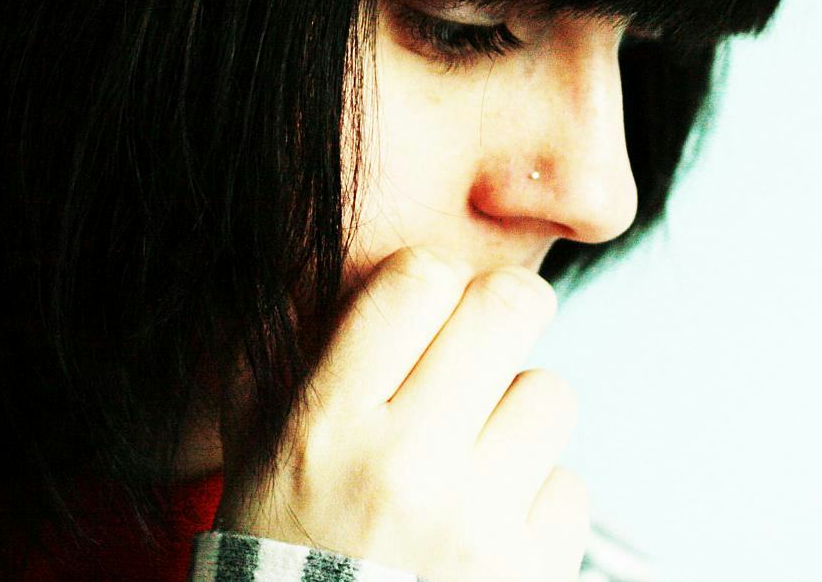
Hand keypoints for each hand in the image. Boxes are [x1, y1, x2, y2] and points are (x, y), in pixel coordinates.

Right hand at [216, 246, 588, 581]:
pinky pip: (569, 484)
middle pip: (510, 308)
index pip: (418, 278)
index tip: (426, 312)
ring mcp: (475, 521)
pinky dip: (536, 499)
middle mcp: (405, 466)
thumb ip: (275, 361)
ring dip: (518, 416)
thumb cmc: (286, 562)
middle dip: (506, 312)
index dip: (431, 282)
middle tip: (490, 339)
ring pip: (549, 393)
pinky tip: (490, 524)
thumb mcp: (252, 458)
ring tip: (475, 457)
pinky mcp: (529, 570)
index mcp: (327, 425)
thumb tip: (313, 270)